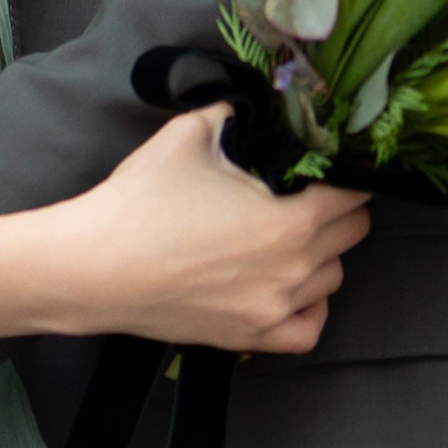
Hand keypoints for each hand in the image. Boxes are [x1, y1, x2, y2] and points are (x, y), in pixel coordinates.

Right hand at [72, 108, 367, 354]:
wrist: (94, 268)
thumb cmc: (139, 205)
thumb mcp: (190, 133)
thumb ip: (234, 115)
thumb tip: (252, 110)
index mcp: (288, 221)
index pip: (354, 193)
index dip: (348, 170)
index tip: (334, 162)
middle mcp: (292, 270)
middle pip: (352, 234)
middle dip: (339, 207)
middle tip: (310, 191)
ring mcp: (273, 309)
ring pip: (333, 279)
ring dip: (323, 253)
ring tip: (292, 235)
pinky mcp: (249, 337)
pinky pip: (307, 330)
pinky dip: (310, 308)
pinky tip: (292, 287)